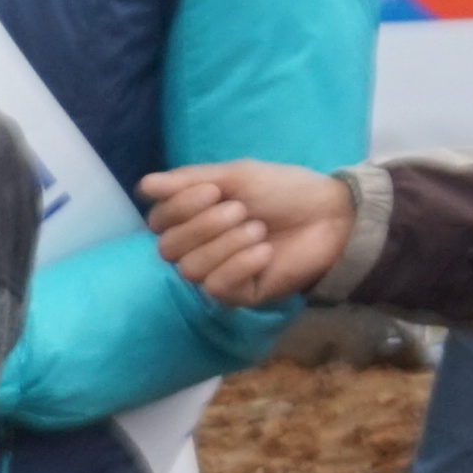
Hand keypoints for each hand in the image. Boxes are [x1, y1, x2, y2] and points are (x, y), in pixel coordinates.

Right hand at [140, 160, 353, 307]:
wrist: (328, 216)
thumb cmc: (283, 191)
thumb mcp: (235, 176)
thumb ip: (188, 181)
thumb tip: (144, 185)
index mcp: (192, 219)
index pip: (158, 222)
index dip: (179, 208)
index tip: (214, 191)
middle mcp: (196, 248)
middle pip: (169, 248)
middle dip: (204, 226)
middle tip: (241, 211)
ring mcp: (214, 274)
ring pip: (191, 269)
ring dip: (226, 245)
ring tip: (259, 231)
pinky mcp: (236, 295)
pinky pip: (216, 287)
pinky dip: (240, 265)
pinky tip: (264, 253)